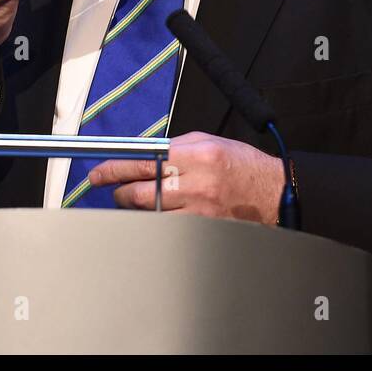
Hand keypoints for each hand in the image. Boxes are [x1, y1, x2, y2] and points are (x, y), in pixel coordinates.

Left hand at [88, 132, 286, 224]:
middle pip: (142, 192)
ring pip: (151, 213)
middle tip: (115, 188)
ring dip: (137, 208)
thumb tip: (143, 155)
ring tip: (136, 200)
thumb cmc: (242, 165)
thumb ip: (175, 147)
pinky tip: (157, 214)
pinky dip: (156, 220)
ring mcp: (200, 210)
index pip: (144, 161)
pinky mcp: (204, 228)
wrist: (272, 192)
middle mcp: (196, 183)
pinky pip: (168, 227)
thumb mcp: (209, 142)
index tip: (99, 172)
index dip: (115, 168)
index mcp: (197, 155)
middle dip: (121, 191)